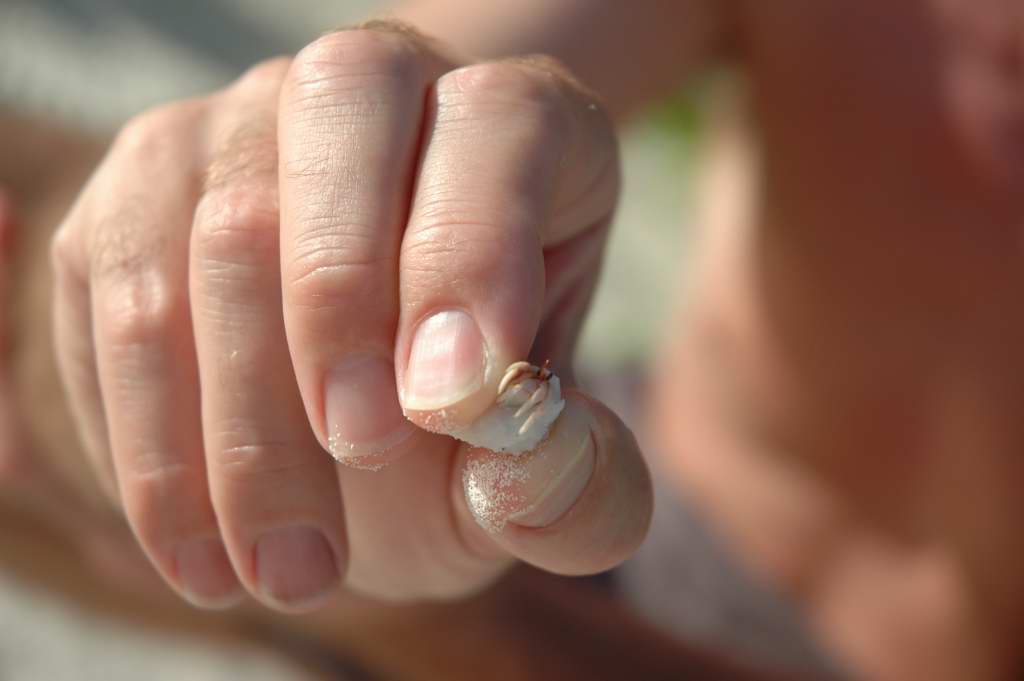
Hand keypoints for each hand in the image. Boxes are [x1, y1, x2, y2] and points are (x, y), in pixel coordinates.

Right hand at [51, 22, 650, 611]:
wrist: (374, 402)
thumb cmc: (477, 411)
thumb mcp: (553, 461)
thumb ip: (577, 480)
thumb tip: (518, 466)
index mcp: (510, 121)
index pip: (497, 123)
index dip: (472, 252)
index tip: (452, 402)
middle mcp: (368, 87)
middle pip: (335, 130)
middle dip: (336, 315)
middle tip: (361, 461)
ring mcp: (235, 126)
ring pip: (204, 226)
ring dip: (234, 423)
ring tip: (285, 569)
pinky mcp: (133, 194)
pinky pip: (110, 291)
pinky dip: (149, 437)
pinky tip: (201, 543)